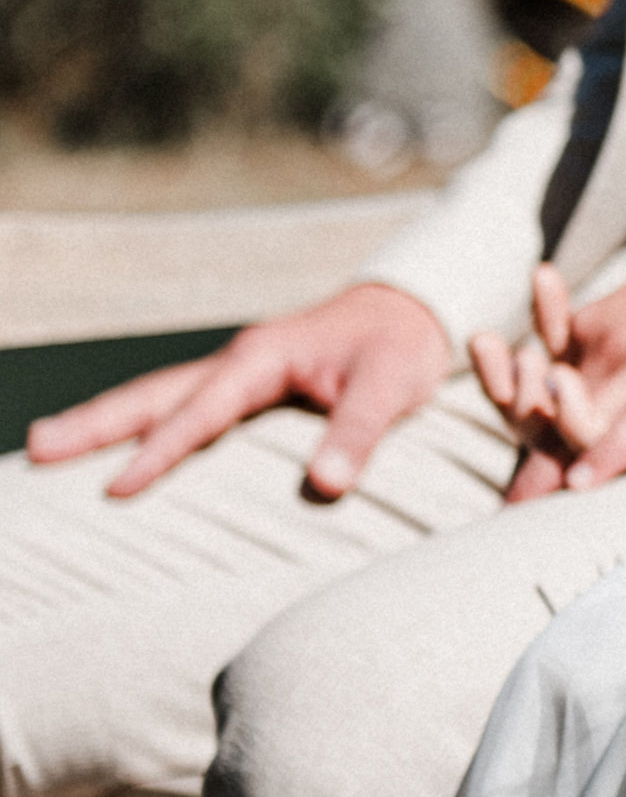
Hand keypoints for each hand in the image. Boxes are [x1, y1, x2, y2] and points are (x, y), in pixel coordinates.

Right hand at [26, 284, 448, 498]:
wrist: (416, 308)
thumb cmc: (403, 345)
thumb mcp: (392, 386)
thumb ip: (359, 434)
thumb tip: (326, 487)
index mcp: (265, 356)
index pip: (204, 411)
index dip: (162, 450)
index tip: (118, 488)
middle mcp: (242, 360)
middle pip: (156, 395)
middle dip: (97, 424)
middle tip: (38, 451)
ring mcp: (242, 372)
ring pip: (162, 397)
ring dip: (109, 422)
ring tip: (48, 448)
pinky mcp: (252, 385)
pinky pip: (187, 407)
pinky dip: (148, 425)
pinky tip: (121, 448)